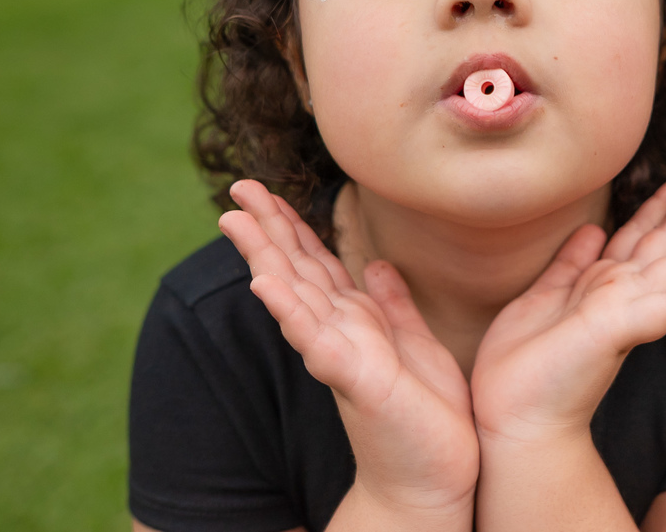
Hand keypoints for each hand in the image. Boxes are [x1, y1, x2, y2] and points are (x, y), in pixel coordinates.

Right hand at [219, 181, 479, 511]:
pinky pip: (317, 341)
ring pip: (295, 296)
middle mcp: (338, 333)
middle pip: (294, 269)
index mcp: (354, 321)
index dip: (289, 225)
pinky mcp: (354, 381)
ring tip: (235, 221)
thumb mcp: (413, 343)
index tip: (263, 191)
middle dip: (266, 227)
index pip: (314, 263)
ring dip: (264, 258)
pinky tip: (266, 285)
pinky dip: (290, 312)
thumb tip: (375, 264)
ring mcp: (340, 356)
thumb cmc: (424, 415)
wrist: (430, 478)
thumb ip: (392, 305)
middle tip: (237, 186)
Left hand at [470, 168, 665, 445]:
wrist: (515, 418)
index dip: (663, 203)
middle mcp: (621, 296)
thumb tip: (592, 230)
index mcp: (602, 284)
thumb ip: (570, 265)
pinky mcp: (618, 332)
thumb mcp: (543, 298)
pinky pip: (664, 306)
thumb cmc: (525, 365)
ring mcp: (624, 314)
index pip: (641, 234)